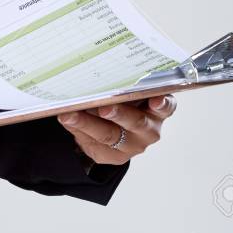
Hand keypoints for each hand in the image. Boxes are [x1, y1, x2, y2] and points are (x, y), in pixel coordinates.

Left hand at [56, 95, 177, 165]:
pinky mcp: (114, 157)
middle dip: (119, 113)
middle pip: (136, 122)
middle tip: (104, 107)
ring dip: (87, 123)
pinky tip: (66, 120)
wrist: (115, 130)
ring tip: (69, 114)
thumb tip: (96, 75)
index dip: (162, 104)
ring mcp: (132, 145)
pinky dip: (77, 130)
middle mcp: (149, 130)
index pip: (166, 107)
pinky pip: (93, 143)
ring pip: (109, 135)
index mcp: (157, 111)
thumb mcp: (130, 94)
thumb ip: (123, 87)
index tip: (155, 100)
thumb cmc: (125, 104)